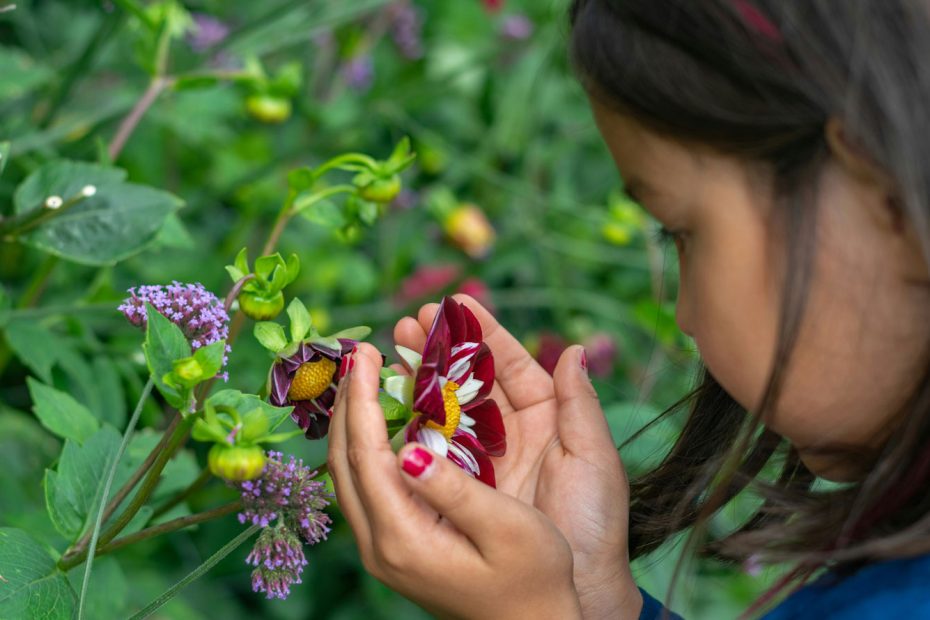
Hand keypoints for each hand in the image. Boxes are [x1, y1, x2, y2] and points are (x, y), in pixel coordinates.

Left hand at [327, 343, 582, 619]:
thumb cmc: (534, 579)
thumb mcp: (507, 529)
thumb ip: (454, 489)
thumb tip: (409, 448)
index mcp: (404, 537)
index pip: (366, 454)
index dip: (364, 398)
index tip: (367, 353)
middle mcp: (380, 546)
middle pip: (343, 461)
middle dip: (348, 402)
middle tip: (361, 354)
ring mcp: (382, 551)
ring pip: (346, 474)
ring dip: (353, 421)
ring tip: (366, 378)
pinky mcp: (394, 548)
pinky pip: (364, 485)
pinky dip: (365, 444)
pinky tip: (382, 422)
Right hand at [393, 295, 642, 618]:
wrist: (577, 593)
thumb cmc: (595, 526)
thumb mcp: (595, 461)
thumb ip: (580, 405)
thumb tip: (573, 350)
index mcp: (547, 419)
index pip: (511, 365)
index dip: (484, 333)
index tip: (456, 304)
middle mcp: (512, 434)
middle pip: (471, 380)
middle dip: (441, 347)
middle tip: (409, 321)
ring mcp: (484, 460)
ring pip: (448, 408)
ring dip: (422, 377)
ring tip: (392, 347)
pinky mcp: (462, 488)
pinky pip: (435, 448)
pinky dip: (414, 423)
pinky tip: (392, 400)